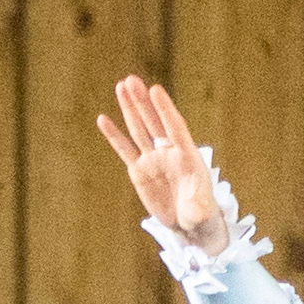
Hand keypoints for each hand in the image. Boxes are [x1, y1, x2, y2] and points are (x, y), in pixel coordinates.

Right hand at [99, 75, 227, 253]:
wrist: (188, 223)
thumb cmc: (200, 214)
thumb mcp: (200, 212)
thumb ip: (197, 209)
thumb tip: (196, 214)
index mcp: (187, 156)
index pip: (175, 127)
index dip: (165, 109)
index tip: (155, 89)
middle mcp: (169, 153)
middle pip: (154, 122)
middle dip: (143, 102)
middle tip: (132, 80)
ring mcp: (153, 159)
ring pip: (139, 129)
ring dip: (130, 108)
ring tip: (121, 85)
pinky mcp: (139, 170)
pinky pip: (125, 149)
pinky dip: (114, 135)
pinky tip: (103, 119)